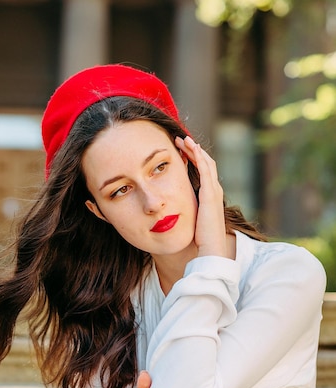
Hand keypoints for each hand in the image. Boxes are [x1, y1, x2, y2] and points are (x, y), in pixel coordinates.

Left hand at [175, 136, 226, 257]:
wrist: (210, 249)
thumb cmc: (201, 239)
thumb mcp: (192, 220)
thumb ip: (187, 211)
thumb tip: (173, 210)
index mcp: (210, 196)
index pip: (203, 171)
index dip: (193, 159)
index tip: (181, 151)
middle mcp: (215, 191)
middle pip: (205, 162)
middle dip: (193, 150)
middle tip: (180, 140)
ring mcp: (214, 191)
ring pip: (205, 162)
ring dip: (194, 149)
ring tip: (183, 139)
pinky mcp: (210, 194)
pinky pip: (205, 169)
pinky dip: (199, 156)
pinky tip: (191, 147)